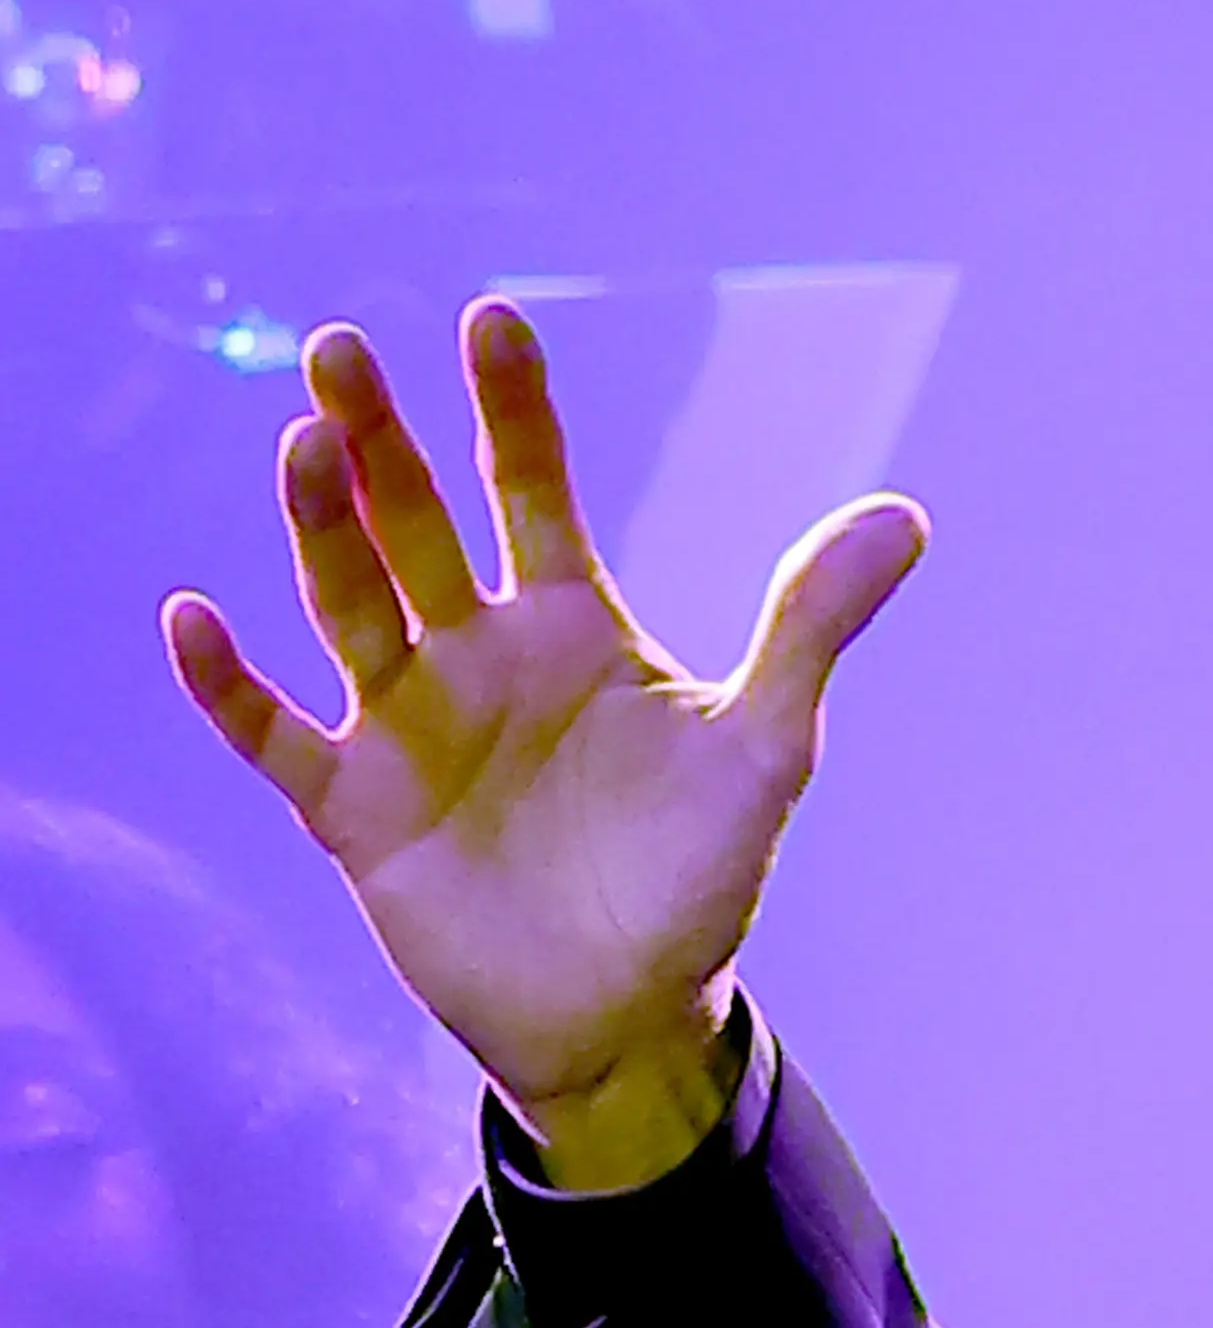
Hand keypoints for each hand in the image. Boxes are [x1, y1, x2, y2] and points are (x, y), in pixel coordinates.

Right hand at [159, 301, 925, 1190]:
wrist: (634, 1009)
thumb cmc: (699, 872)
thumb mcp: (767, 746)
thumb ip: (811, 627)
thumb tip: (906, 515)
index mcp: (571, 623)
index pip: (531, 486)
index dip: (510, 406)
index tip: (492, 317)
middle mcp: (475, 653)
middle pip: (415, 522)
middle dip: (379, 438)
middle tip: (341, 347)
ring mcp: (406, 724)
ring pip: (348, 603)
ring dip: (321, 529)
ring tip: (306, 444)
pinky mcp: (355, 809)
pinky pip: (274, 735)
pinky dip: (228, 684)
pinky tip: (190, 620)